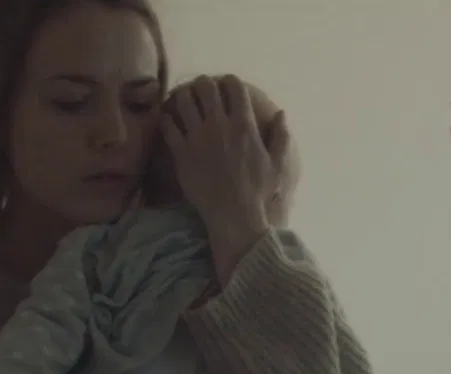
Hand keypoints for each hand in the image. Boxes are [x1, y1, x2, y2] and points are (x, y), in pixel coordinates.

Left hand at [163, 74, 291, 280]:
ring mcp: (197, 137)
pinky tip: (170, 119)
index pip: (234, 87)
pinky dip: (168, 117)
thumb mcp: (278, 164)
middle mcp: (219, 125)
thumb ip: (281, 136)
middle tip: (202, 89)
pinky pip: (168, 125)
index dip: (230, 81)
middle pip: (205, 88)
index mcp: (244, 125)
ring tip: (184, 99)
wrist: (234, 215)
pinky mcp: (181, 152)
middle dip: (204, 84)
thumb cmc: (258, 192)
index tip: (228, 84)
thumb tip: (282, 113)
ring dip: (184, 96)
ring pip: (183, 101)